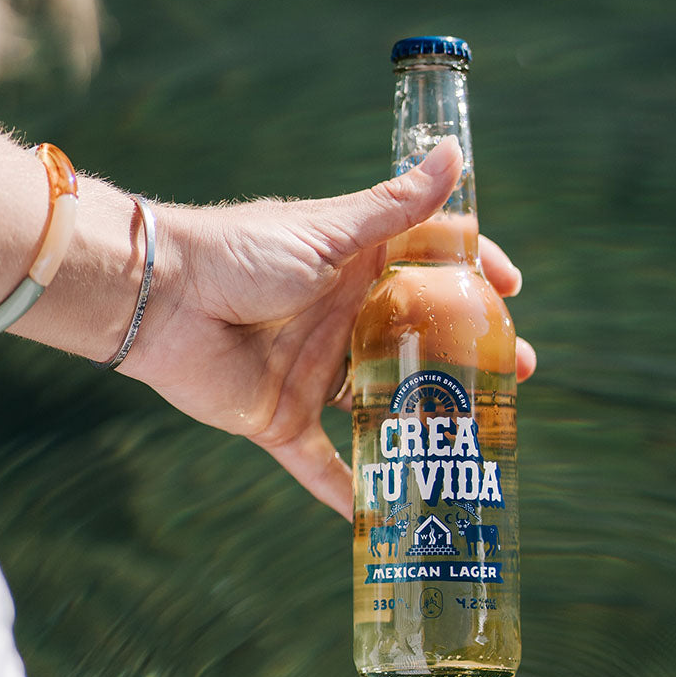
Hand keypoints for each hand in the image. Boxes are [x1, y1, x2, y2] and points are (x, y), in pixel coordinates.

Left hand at [121, 137, 536, 518]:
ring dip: (422, 424)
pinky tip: (382, 519)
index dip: (474, 276)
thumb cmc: (240, 252)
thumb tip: (454, 156)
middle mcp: (343, 321)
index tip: (512, 291)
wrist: (160, 298)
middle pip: (420, 343)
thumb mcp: (327, 233)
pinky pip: (319, 464)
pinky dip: (345, 492)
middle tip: (514, 374)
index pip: (431, 269)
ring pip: (380, 406)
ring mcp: (315, 373)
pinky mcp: (282, 418)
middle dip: (468, 358)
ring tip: (474, 439)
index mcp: (356, 271)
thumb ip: (393, 210)